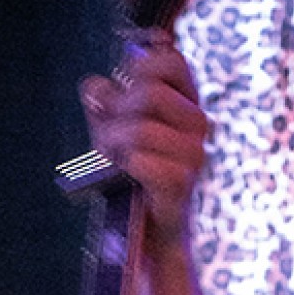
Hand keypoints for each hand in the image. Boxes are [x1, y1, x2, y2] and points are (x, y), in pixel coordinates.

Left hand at [80, 35, 208, 237]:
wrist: (147, 233)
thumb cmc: (132, 178)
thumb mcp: (112, 132)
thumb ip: (104, 103)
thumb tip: (96, 86)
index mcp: (186, 103)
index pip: (171, 61)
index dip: (139, 69)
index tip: (123, 91)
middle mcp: (197, 125)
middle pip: (149, 93)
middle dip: (117, 113)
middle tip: (108, 138)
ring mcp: (193, 154)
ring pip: (141, 128)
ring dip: (115, 143)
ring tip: (114, 160)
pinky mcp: (182, 183)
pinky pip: (140, 159)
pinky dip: (125, 167)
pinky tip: (127, 177)